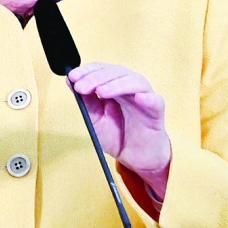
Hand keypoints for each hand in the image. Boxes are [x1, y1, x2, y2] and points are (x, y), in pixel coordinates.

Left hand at [67, 63, 170, 197]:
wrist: (134, 157)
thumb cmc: (116, 135)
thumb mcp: (94, 118)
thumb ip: (85, 100)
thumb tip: (70, 80)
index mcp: (114, 85)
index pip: (102, 70)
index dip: (88, 70)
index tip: (73, 76)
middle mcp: (130, 87)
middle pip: (116, 73)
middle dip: (96, 78)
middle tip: (81, 87)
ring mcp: (144, 97)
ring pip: (134, 82)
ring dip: (116, 84)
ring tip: (101, 92)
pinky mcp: (156, 111)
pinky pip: (155, 101)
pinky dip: (147, 98)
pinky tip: (138, 98)